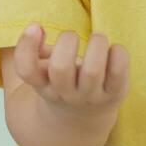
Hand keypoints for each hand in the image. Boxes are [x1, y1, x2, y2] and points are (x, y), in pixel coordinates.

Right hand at [11, 24, 129, 118]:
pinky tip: (115, 49)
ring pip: (92, 71)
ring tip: (97, 38)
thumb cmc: (62, 83)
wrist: (82, 119)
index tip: (36, 26)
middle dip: (67, 42)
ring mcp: (91, 96)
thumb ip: (33, 50)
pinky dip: (118, 54)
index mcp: (43, 85)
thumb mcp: (42, 72)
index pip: (27, 70)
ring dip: (96, 45)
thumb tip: (36, 28)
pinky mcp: (115, 93)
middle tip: (73, 35)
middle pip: (60, 68)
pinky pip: (118, 73)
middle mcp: (66, 93)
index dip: (27, 46)